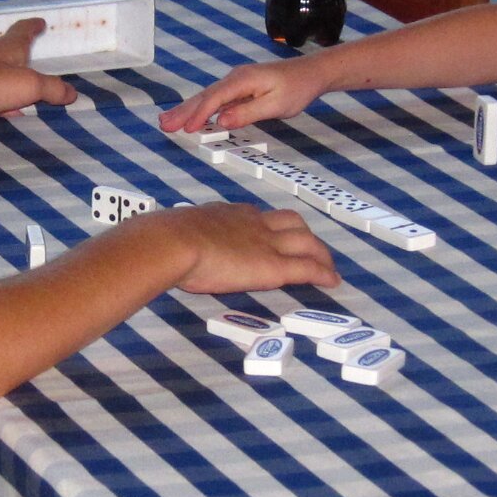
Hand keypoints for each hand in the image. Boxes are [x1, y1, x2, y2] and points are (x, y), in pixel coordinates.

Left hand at [0, 19, 76, 127]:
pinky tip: (9, 111)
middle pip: (11, 51)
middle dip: (25, 53)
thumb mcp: (26, 86)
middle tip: (38, 55)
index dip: (34, 26)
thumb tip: (73, 92)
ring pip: (1, 75)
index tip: (42, 22)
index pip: (23, 30)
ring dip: (16, 80)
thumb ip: (51, 89)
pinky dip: (4, 100)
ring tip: (31, 90)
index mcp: (7, 48)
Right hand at [149, 204, 339, 294]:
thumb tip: (164, 243)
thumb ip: (182, 236)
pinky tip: (332, 281)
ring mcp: (267, 243)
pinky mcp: (274, 265)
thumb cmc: (167, 239)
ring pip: (307, 241)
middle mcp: (254, 223)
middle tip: (313, 249)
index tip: (277, 236)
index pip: (261, 217)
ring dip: (321, 253)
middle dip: (305, 234)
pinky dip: (323, 272)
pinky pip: (307, 267)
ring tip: (328, 267)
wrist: (175, 242)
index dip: (274, 227)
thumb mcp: (178, 230)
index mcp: (230, 214)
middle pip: (292, 222)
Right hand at [160, 59, 325, 134]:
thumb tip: (222, 121)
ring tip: (167, 121)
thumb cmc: (297, 88)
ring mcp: (236, 82)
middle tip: (163, 124)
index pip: (215, 99)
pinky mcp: (239, 87)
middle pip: (204, 96)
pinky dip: (200, 108)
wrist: (311, 72)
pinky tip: (190, 116)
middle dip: (183, 111)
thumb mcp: (276, 105)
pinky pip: (215, 99)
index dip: (200, 115)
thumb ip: (248, 113)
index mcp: (243, 80)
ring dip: (187, 109)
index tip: (186, 129)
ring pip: (207, 97)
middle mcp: (235, 78)